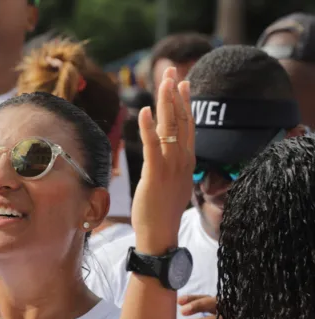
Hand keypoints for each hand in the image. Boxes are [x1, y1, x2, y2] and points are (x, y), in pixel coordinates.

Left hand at [133, 67, 194, 253]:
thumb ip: (170, 166)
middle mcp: (183, 160)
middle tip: (172, 70)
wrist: (161, 234)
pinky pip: (152, 146)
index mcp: (187, 161)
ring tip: (163, 81)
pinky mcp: (156, 173)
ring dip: (166, 103)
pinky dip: (148, 127)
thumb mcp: (171, 184)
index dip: (186, 102)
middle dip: (176, 93)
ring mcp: (171, 166)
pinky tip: (142, 110)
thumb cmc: (161, 211)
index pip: (189, 125)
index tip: (183, 82)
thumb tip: (166, 156)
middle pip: (182, 120)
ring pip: (171, 128)